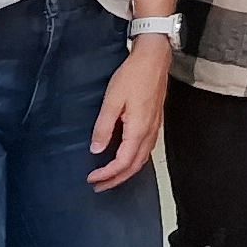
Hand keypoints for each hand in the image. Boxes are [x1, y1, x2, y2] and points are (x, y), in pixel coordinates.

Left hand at [86, 35, 170, 190]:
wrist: (154, 60)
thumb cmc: (133, 76)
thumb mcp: (112, 100)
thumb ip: (104, 127)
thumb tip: (96, 149)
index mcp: (139, 130)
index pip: (122, 162)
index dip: (107, 174)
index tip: (91, 178)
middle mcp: (150, 133)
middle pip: (134, 166)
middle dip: (116, 180)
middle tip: (98, 186)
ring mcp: (155, 128)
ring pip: (142, 160)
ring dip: (125, 173)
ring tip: (109, 177)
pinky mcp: (155, 123)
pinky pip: (146, 151)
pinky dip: (134, 162)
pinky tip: (125, 159)